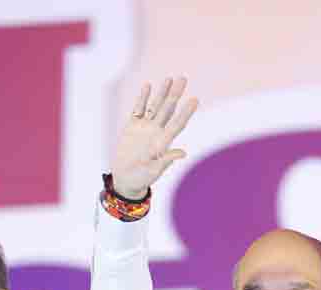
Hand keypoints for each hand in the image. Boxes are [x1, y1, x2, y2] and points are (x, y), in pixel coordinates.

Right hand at [110, 76, 198, 199]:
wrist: (125, 179)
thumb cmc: (141, 178)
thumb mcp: (154, 171)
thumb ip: (166, 160)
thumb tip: (183, 153)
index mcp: (163, 142)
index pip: (177, 123)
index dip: (186, 112)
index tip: (195, 99)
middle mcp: (156, 132)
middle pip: (168, 109)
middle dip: (175, 94)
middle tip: (183, 78)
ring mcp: (144, 128)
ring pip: (155, 106)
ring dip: (162, 93)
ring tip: (169, 78)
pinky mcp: (132, 127)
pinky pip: (138, 109)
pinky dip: (143, 98)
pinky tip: (148, 86)